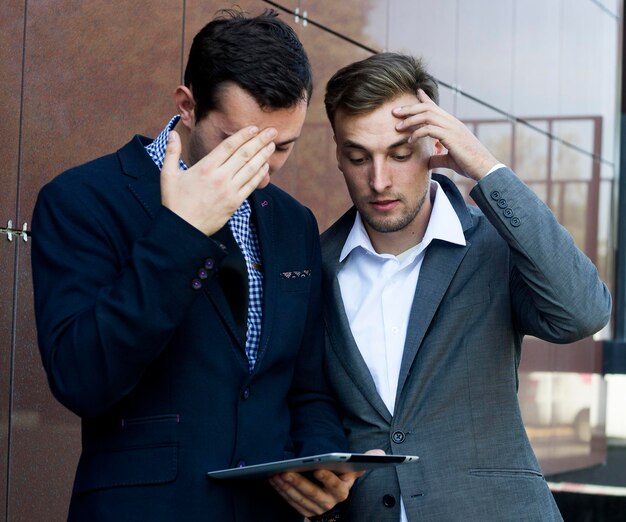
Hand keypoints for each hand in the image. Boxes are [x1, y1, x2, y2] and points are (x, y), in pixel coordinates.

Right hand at [160, 126, 275, 235]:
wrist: (183, 229)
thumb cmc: (174, 202)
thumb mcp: (168, 175)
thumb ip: (172, 152)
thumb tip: (172, 132)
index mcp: (205, 167)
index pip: (229, 146)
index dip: (243, 135)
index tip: (254, 128)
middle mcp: (220, 177)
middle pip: (244, 154)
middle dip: (260, 141)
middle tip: (272, 131)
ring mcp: (230, 190)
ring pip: (251, 168)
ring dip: (263, 155)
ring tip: (272, 145)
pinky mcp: (235, 202)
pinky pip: (251, 185)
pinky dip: (260, 174)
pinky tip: (266, 165)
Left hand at [268, 449, 384, 517]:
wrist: (332, 499)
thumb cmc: (342, 479)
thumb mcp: (354, 471)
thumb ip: (365, 462)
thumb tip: (381, 454)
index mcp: (341, 491)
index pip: (334, 485)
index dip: (326, 478)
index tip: (317, 468)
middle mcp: (328, 502)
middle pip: (311, 493)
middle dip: (297, 482)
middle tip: (285, 470)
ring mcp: (314, 508)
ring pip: (298, 498)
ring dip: (285, 486)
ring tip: (275, 473)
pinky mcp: (302, 510)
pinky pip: (289, 502)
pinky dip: (280, 491)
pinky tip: (273, 479)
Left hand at [393, 89, 498, 180]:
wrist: (484, 168)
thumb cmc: (469, 164)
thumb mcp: (449, 160)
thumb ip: (437, 157)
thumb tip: (428, 161)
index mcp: (451, 124)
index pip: (435, 107)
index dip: (424, 99)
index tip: (414, 92)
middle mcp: (451, 122)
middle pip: (427, 108)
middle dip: (409, 108)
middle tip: (394, 112)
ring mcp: (452, 128)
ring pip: (427, 115)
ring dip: (410, 120)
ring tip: (398, 127)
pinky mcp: (450, 137)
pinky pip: (429, 129)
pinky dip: (417, 133)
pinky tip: (410, 140)